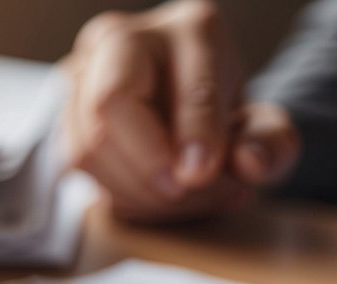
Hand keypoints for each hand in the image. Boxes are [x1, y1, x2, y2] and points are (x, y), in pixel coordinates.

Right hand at [62, 0, 300, 222]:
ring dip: (137, 191)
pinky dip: (118, 195)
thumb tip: (249, 162)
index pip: (185, 83)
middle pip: (112, 104)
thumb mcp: (267, 133)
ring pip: (90, 145)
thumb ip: (271, 145)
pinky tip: (155, 200)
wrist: (192, 125)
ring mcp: (85, 73)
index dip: (194, 133)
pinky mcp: (65, 114)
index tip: (202, 173)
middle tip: (182, 192)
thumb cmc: (228, 124)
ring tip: (184, 200)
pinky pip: (78, 166)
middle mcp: (126, 39)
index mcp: (191, 30)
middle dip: (149, 166)